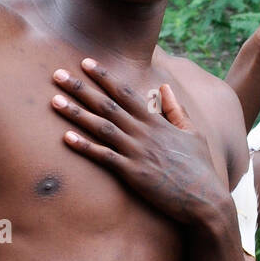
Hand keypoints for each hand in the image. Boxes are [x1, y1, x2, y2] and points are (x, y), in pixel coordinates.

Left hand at [51, 58, 228, 224]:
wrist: (205, 198)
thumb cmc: (200, 167)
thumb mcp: (193, 133)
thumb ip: (176, 110)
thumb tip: (165, 88)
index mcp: (156, 122)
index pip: (125, 93)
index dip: (105, 76)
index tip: (86, 62)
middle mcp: (144, 133)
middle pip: (107, 105)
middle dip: (81, 88)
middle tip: (58, 74)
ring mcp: (138, 152)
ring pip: (101, 127)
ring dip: (76, 113)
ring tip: (54, 100)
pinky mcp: (134, 173)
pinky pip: (104, 157)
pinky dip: (85, 146)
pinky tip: (66, 137)